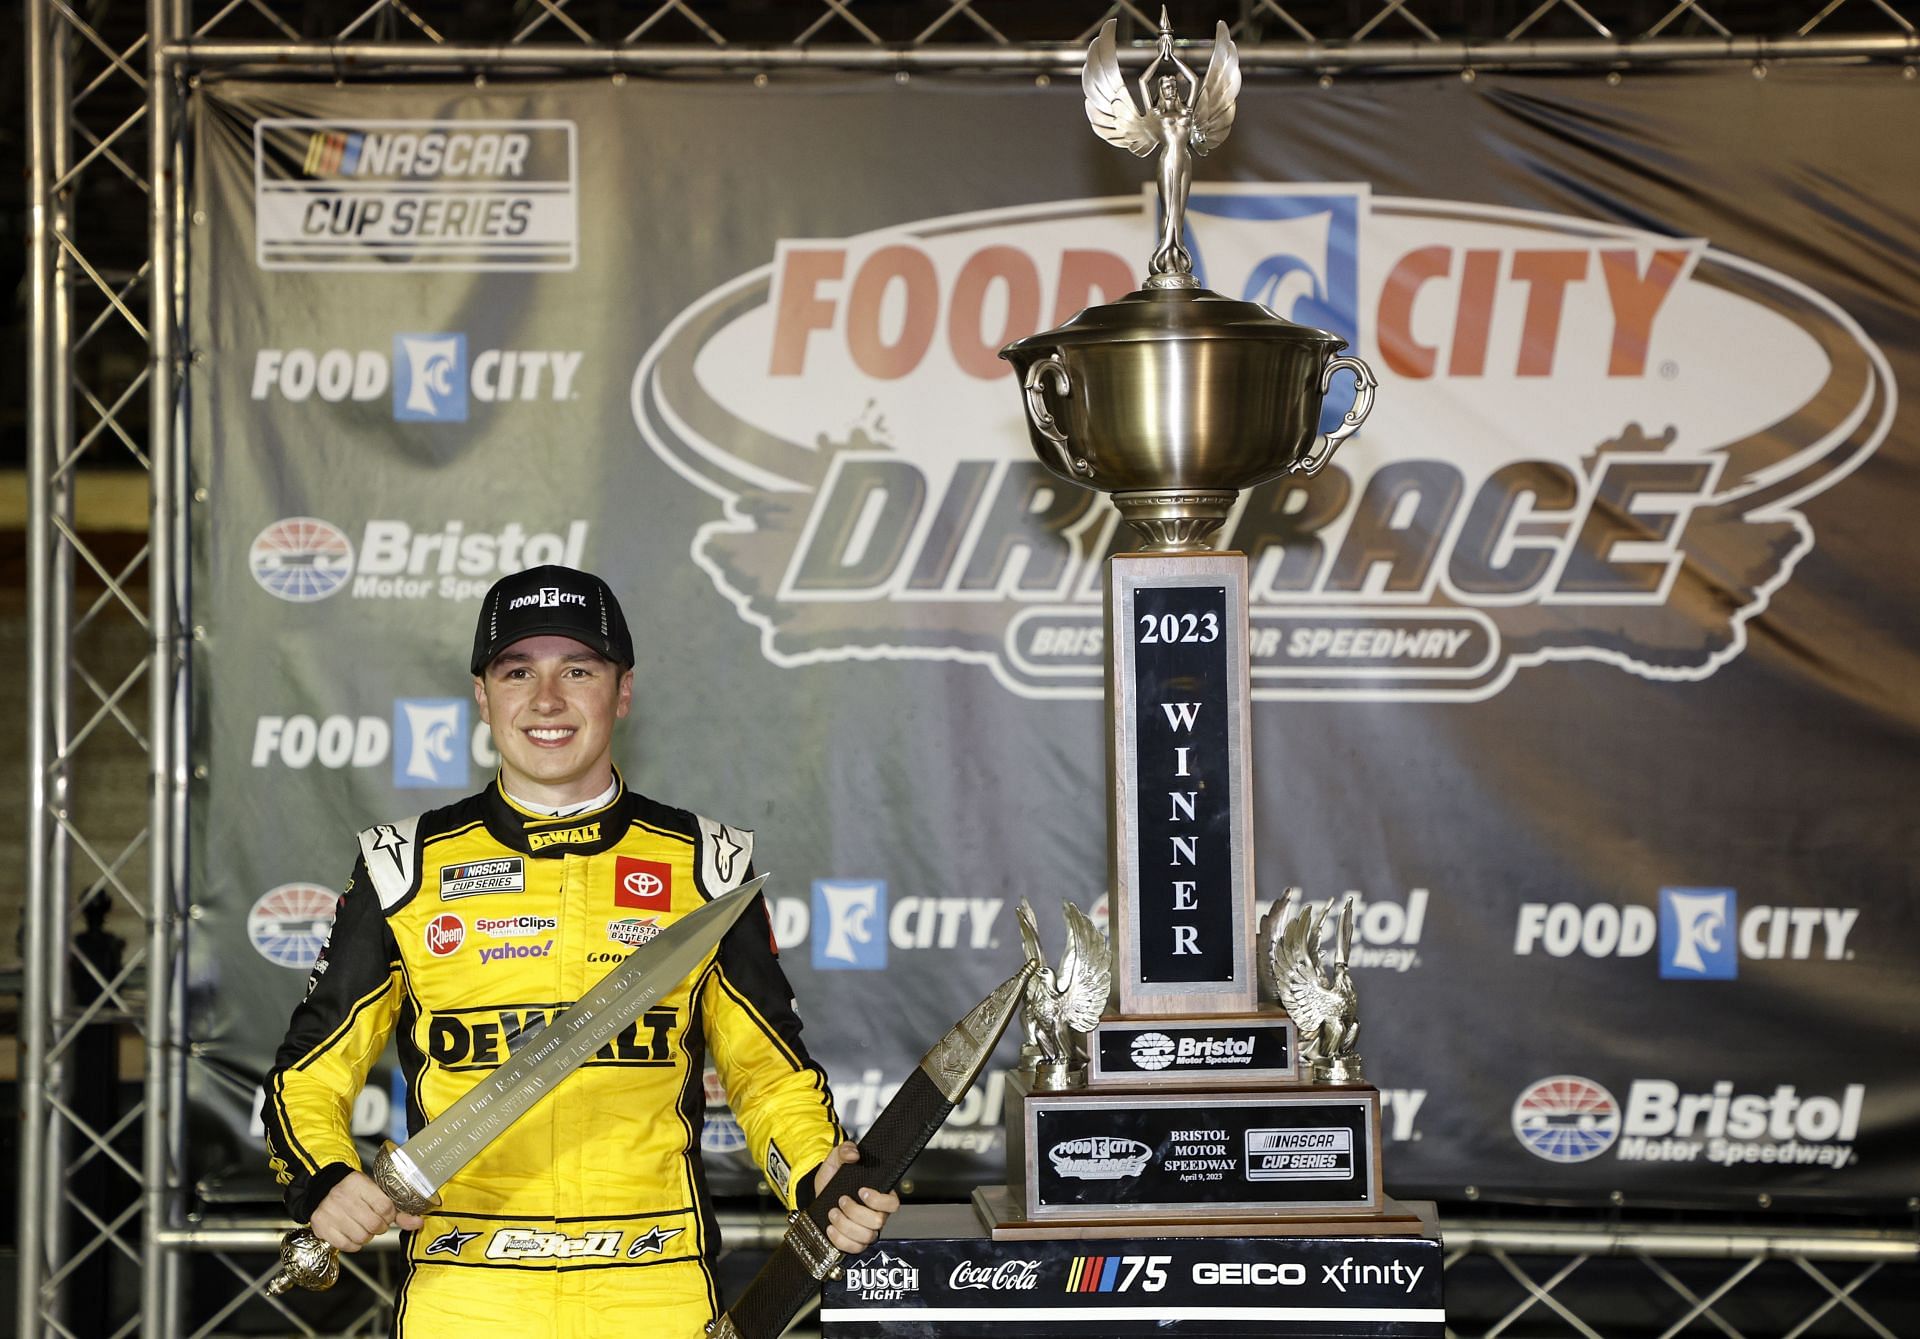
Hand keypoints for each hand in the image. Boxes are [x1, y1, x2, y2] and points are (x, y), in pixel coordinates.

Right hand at [308, 1170, 424, 1251]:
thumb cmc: (352, 1190)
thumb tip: (418, 1223)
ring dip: (367, 1237)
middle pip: (374, 1224)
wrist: (321, 1187)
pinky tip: (352, 1234)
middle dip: (380, 1227)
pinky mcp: (322, 1227)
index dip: (390, 1215)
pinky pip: (346, 1245)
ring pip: (361, 1237)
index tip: (387, 1215)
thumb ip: (397, 1209)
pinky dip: (354, 1244)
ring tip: (363, 1227)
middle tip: (375, 1223)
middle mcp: (343, 1198)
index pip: (385, 1207)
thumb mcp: (374, 1191)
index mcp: (359, 1184)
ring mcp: (331, 1213)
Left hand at [811, 1141, 899, 1255]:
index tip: (862, 1191)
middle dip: (855, 1211)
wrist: (817, 1195)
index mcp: (879, 1195)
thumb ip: (845, 1150)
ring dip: (845, 1225)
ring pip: (866, 1237)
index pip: (892, 1203)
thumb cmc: (832, 1178)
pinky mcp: (855, 1243)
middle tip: (841, 1200)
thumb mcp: (835, 1159)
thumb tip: (853, 1154)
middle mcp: (876, 1215)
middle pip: (878, 1222)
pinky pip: (853, 1248)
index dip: (879, 1200)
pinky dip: (840, 1239)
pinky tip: (831, 1228)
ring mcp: (866, 1230)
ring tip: (833, 1213)